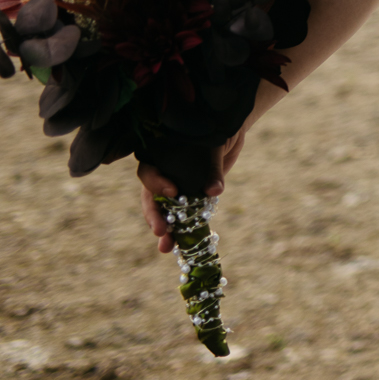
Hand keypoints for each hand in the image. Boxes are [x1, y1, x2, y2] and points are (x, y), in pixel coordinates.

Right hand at [138, 131, 246, 253]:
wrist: (229, 132)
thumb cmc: (216, 133)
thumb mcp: (215, 146)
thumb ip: (212, 167)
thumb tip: (214, 191)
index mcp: (160, 157)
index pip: (149, 172)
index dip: (156, 183)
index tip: (172, 191)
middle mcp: (163, 175)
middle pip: (152, 199)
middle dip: (155, 217)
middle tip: (160, 231)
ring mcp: (176, 187)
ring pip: (166, 212)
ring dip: (166, 231)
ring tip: (167, 247)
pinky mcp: (191, 197)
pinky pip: (184, 216)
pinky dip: (185, 231)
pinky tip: (185, 245)